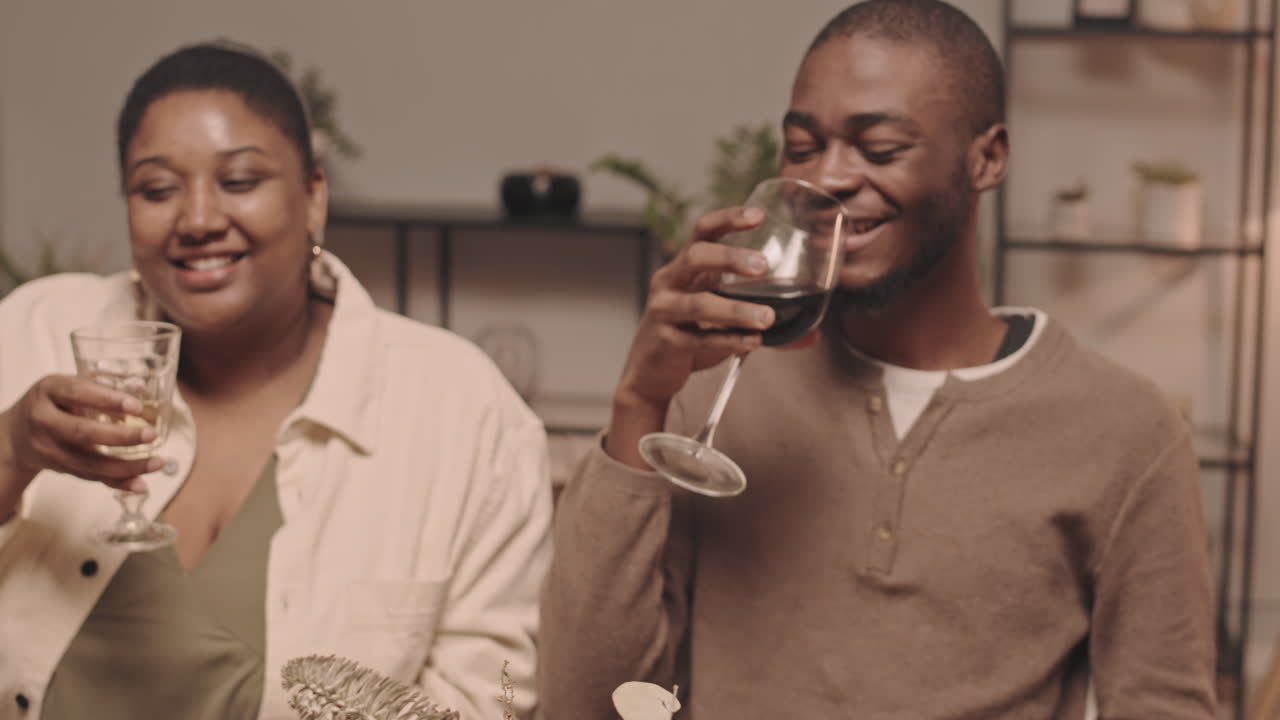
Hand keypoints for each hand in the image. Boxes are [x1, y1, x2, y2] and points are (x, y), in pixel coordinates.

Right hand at [0, 374, 164, 494]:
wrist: (16, 434)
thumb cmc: (54, 402)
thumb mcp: (67, 386)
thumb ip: (99, 389)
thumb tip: (143, 393)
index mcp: (49, 390)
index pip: (77, 393)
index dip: (107, 400)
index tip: (136, 406)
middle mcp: (44, 420)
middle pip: (82, 432)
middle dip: (120, 437)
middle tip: (151, 435)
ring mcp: (49, 449)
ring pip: (88, 462)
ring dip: (126, 467)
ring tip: (157, 462)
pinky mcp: (59, 468)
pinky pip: (90, 477)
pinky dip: (117, 482)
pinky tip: (141, 484)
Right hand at [607, 207, 774, 465]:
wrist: (651, 373)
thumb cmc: (689, 336)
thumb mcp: (721, 321)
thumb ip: (762, 322)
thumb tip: (813, 334)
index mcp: (685, 269)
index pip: (703, 231)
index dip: (728, 219)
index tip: (758, 215)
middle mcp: (670, 283)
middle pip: (696, 256)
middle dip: (730, 257)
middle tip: (763, 266)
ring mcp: (664, 312)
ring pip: (699, 304)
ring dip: (736, 310)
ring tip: (767, 318)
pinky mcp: (666, 342)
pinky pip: (699, 339)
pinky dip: (728, 341)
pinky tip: (752, 342)